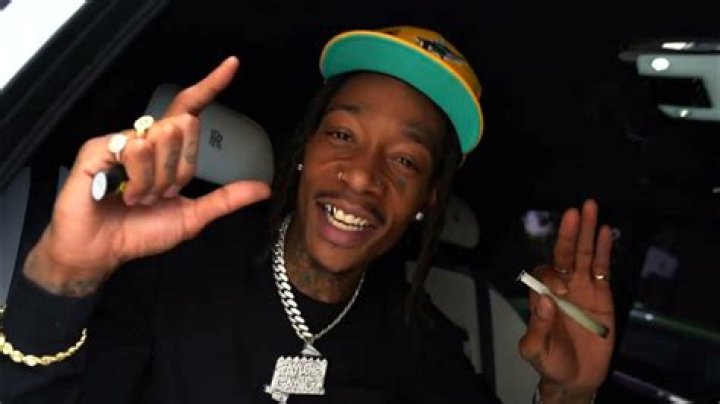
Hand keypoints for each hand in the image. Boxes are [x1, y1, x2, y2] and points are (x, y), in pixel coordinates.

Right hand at [25, 56, 270, 295]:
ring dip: (155, 181)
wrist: (103, 251)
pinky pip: (134, 150)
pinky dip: (136, 180)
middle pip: (183, 128)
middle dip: (177, 171)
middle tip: (157, 195)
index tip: (233, 64)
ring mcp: (121, 140)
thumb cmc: (141, 232)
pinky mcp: (99, 148)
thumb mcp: (192, 216)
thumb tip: (263, 189)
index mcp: (167, 149)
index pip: (191, 108)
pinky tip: (120, 193)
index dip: (211, 85)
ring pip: (161, 140)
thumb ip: (225, 200)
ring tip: (136, 197)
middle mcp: (146, 137)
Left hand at [519, 199, 614, 402]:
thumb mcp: (535, 351)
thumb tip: (545, 301)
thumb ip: (537, 329)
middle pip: (564, 254)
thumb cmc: (550, 362)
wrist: (576, 377)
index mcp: (542, 296)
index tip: (559, 293)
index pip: (544, 274)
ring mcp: (582, 288)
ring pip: (583, 255)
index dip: (551, 276)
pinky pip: (602, 269)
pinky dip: (604, 250)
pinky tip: (605, 231)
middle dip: (568, 234)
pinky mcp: (601, 295)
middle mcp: (561, 287)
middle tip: (574, 211)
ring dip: (586, 232)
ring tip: (590, 207)